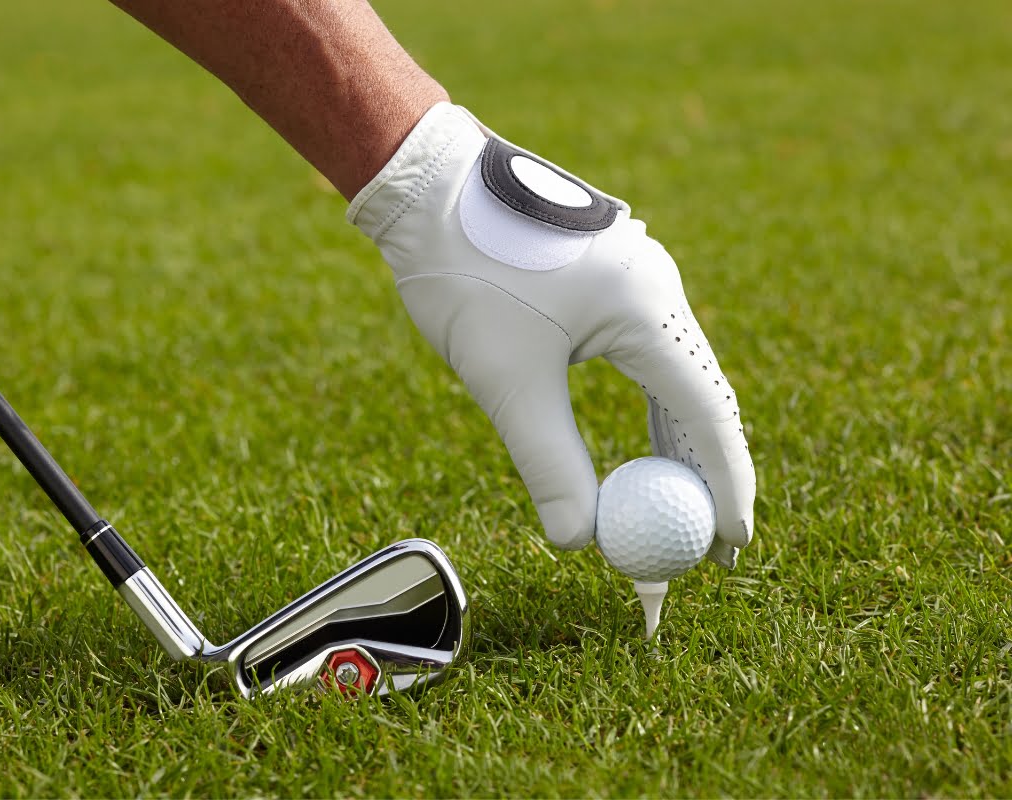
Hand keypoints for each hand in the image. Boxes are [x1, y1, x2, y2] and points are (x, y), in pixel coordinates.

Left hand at [348, 103, 754, 566]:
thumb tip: (579, 539)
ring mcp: (637, 278)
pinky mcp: (610, 278)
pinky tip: (648, 446)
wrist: (429, 187)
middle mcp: (656, 288)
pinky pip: (649, 357)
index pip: (706, 412)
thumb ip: (548, 460)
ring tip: (685, 506)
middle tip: (711, 542)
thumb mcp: (506, 379)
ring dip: (680, 443)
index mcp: (646, 307)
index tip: (729, 545)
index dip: (724, 484)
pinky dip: (652, 409)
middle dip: (708, 473)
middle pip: (703, 396)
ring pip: (676, 377)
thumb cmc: (466, 275)